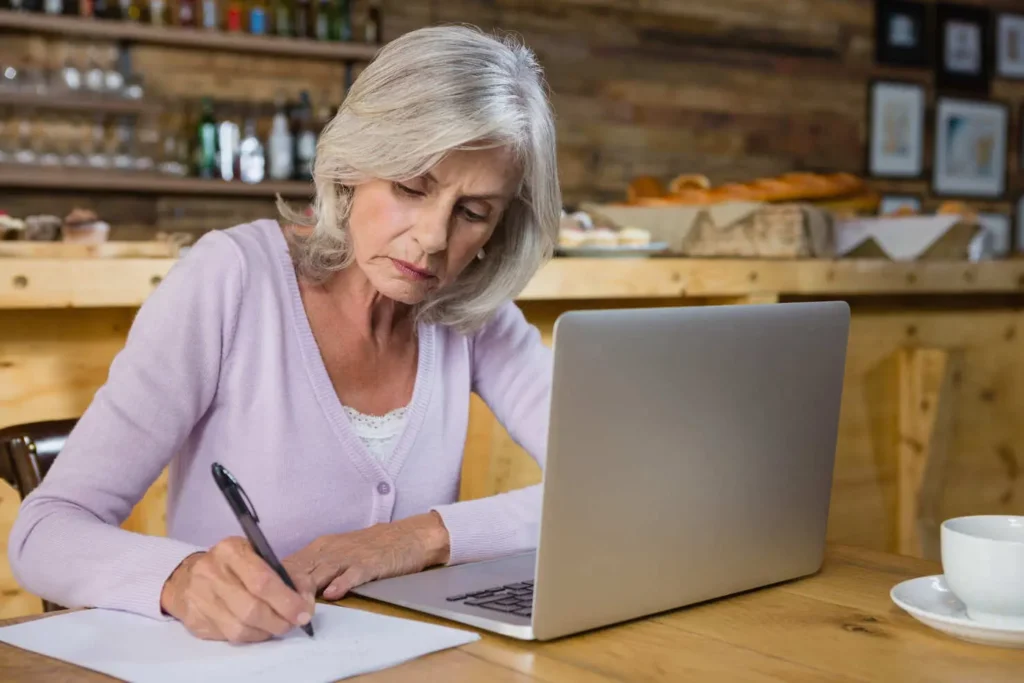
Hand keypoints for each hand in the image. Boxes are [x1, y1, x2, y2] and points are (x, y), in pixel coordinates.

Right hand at [160, 537, 315, 643]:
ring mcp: (200, 599)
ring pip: (241, 628)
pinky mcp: (196, 621)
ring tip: (278, 625)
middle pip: (252, 609)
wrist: (186, 577)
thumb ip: (284, 574)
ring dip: (267, 631)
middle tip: (294, 623)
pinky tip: (259, 628)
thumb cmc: (231, 566)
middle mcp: (211, 573)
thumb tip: (306, 601)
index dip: (287, 600)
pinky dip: (251, 636)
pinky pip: (230, 637)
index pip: (262, 581)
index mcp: (230, 550)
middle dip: (280, 620)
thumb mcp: (256, 555)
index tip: (304, 612)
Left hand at [285, 512, 450, 600]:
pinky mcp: (370, 562)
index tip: (260, 597)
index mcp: (321, 548)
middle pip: (300, 568)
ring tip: (295, 606)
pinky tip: (333, 594)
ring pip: (321, 571)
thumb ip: (315, 569)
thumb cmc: (371, 548)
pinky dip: (342, 582)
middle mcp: (331, 549)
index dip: (274, 581)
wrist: (408, 536)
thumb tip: (287, 588)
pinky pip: (353, 573)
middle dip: (285, 588)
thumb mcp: (338, 554)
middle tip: (272, 607)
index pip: (289, 564)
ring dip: (307, 588)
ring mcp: (350, 555)